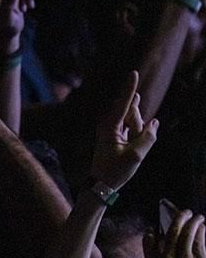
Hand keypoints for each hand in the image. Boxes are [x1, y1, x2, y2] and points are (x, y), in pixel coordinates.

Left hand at [89, 71, 158, 190]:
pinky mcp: (117, 132)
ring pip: (135, 121)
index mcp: (109, 126)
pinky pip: (134, 126)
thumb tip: (155, 122)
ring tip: (130, 149)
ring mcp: (113, 127)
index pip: (123, 103)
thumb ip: (148, 137)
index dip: (130, 88)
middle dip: (139, 125)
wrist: (101, 184)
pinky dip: (138, 132)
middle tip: (131, 143)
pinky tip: (138, 120)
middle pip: (132, 113)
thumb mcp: (136, 156)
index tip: (133, 72)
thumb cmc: (116, 170)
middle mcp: (108, 123)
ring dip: (139, 132)